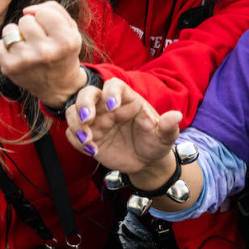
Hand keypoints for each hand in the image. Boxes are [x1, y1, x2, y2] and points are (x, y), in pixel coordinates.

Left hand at [0, 2, 83, 105]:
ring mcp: (26, 61)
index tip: (49, 28)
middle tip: (38, 38)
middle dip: (31, 25)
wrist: (59, 85)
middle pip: (26, 20)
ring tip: (26, 44)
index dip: (45, 17)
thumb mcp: (71, 28)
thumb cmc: (63, 51)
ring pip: (10, 29)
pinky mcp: (10, 68)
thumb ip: (54, 9)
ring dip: (17, 34)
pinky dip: (5, 47)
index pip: (44, 12)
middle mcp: (46, 52)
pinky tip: (17, 54)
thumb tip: (27, 10)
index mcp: (65, 41)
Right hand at [64, 77, 181, 173]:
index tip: (112, 107)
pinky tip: (92, 150)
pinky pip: (72, 134)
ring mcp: (96, 121)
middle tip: (87, 119)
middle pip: (87, 93)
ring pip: (73, 112)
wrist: (147, 162)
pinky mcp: (88, 137)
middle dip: (83, 104)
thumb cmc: (156, 142)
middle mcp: (107, 107)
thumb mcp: (165, 136)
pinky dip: (77, 140)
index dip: (110, 93)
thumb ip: (169, 126)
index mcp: (127, 99)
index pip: (113, 86)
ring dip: (76, 123)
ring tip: (88, 140)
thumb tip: (176, 116)